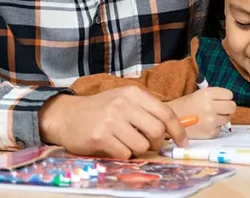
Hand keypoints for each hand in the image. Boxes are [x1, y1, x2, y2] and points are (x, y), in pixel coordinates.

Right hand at [39, 86, 187, 158]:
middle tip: (149, 145)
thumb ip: (147, 111)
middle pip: (157, 132)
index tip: (183, 142)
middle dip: (157, 143)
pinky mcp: (100, 137)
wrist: (66, 115)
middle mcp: (123, 104)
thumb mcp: (124, 101)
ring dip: (138, 150)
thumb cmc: (100, 110)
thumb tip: (174, 130)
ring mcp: (111, 120)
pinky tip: (114, 147)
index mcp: (134, 94)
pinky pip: (125, 154)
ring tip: (126, 144)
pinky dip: (124, 155)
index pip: (166, 113)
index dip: (178, 130)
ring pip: (141, 145)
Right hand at [166, 87, 235, 138]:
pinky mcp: (210, 133)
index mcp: (207, 93)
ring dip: (220, 119)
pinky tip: (204, 126)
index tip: (220, 100)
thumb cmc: (184, 106)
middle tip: (219, 110)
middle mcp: (210, 106)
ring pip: (227, 119)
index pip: (229, 94)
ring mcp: (211, 121)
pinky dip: (214, 129)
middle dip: (227, 108)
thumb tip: (229, 101)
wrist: (169, 121)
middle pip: (232, 107)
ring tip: (208, 118)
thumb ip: (214, 96)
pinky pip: (219, 129)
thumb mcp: (198, 94)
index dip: (225, 98)